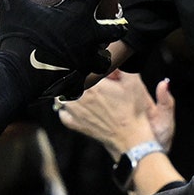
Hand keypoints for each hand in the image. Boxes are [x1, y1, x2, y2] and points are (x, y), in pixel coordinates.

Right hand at [0, 0, 126, 98]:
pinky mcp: (75, 81)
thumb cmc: (20, 37)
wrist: (18, 76)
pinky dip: (77, 82)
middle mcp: (87, 38)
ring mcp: (84, 61)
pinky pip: (81, 83)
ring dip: (100, 56)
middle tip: (117, 23)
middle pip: (116, 30)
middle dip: (118, 25)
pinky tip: (71, 82)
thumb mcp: (12, 6)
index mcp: (77, 15)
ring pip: (104, 60)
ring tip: (95, 54)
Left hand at [57, 71, 172, 155]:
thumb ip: (119, 66)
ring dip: (66, 92)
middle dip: (73, 77)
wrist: (132, 139)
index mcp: (91, 85)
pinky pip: (62, 114)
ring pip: (60, 96)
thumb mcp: (133, 82)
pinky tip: (76, 108)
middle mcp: (78, 97)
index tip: (88, 68)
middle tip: (83, 78)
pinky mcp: (74, 125)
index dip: (82, 65)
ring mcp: (74, 112)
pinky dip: (66, 110)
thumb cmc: (133, 111)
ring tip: (76, 90)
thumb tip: (108, 55)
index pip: (78, 68)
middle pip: (66, 80)